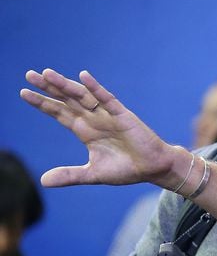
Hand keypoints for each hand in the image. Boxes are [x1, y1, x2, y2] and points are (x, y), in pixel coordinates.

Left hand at [19, 69, 175, 187]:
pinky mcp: (123, 115)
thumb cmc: (126, 169)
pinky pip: (107, 99)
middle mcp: (94, 119)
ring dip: (66, 85)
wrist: (153, 169)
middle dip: (48, 88)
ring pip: (82, 96)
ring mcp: (107, 115)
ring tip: (47, 74)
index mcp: (85, 131)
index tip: (24, 92)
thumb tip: (42, 181)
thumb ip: (70, 175)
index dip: (42, 103)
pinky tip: (83, 76)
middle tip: (29, 75)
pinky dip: (96, 88)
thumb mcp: (93, 174)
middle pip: (67, 100)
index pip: (59, 113)